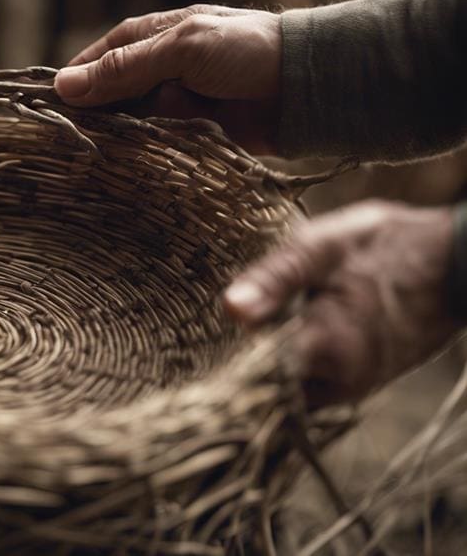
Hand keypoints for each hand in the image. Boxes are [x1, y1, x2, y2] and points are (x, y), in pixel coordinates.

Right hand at [54, 5, 280, 153]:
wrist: (307, 87)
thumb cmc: (247, 52)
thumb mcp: (180, 50)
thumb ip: (124, 68)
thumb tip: (63, 85)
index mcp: (153, 37)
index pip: (97, 59)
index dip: (72, 81)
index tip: (44, 109)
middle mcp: (160, 69)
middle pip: (110, 95)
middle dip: (94, 115)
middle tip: (66, 142)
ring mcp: (176, 102)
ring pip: (131, 124)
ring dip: (123, 137)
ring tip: (97, 158)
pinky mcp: (193, 133)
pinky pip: (158, 145)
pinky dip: (148, 153)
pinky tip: (133, 165)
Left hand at [222, 200, 460, 406]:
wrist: (457, 264)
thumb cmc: (388, 246)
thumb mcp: (323, 246)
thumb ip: (274, 278)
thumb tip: (230, 309)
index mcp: (324, 346)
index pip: (251, 378)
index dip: (222, 364)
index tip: (199, 348)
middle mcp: (337, 382)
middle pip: (263, 391)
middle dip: (238, 368)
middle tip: (220, 335)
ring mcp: (351, 389)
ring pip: (285, 394)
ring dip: (263, 371)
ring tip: (250, 334)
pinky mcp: (358, 387)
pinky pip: (308, 391)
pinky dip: (288, 372)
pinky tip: (278, 340)